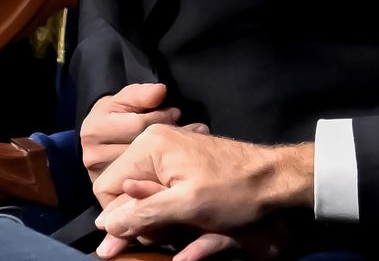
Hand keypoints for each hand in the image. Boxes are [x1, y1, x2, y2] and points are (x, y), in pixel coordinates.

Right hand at [81, 83, 206, 181]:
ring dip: (167, 158)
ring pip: (143, 170)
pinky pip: (139, 187)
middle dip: (167, 139)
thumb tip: (160, 92)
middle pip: (140, 150)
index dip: (161, 117)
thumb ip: (143, 94)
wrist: (103, 135)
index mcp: (96, 129)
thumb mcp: (129, 97)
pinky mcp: (107, 193)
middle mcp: (94, 155)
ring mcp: (100, 176)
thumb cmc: (120, 112)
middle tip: (191, 129)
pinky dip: (160, 176)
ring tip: (186, 143)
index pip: (139, 125)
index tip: (176, 113)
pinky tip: (176, 164)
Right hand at [93, 125, 313, 248]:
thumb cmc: (233, 190)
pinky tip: (185, 225)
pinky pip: (160, 194)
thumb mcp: (185, 206)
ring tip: (181, 228)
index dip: (121, 219)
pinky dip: (168, 212)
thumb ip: (141, 214)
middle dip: (141, 221)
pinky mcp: (182, 165)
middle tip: (169, 233)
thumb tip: (104, 227)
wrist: (274, 178)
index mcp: (150, 146)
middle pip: (125, 194)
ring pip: (143, 198)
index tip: (145, 234)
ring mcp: (170, 153)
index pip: (108, 188)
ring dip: (156, 221)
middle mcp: (155, 143)